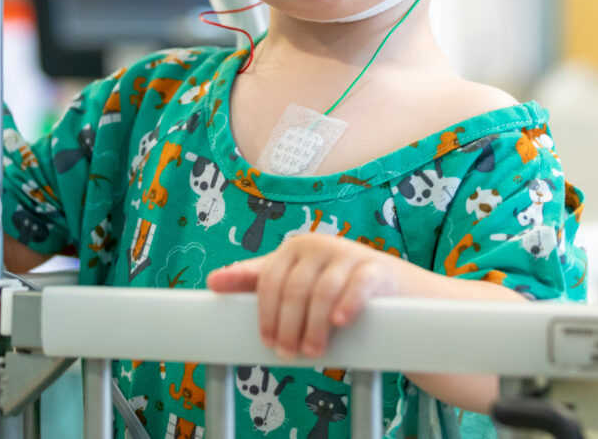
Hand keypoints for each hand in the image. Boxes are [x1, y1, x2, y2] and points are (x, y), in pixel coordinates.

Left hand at [205, 233, 411, 359]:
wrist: (385, 285)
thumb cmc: (329, 283)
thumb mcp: (290, 279)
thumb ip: (253, 280)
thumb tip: (212, 281)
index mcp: (293, 248)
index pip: (269, 280)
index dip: (266, 314)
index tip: (267, 341)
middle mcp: (318, 245)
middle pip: (294, 289)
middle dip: (288, 326)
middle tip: (290, 353)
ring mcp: (347, 254)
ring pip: (322, 291)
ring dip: (314, 326)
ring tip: (312, 351)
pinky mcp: (373, 268)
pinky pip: (357, 285)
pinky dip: (346, 305)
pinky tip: (339, 322)